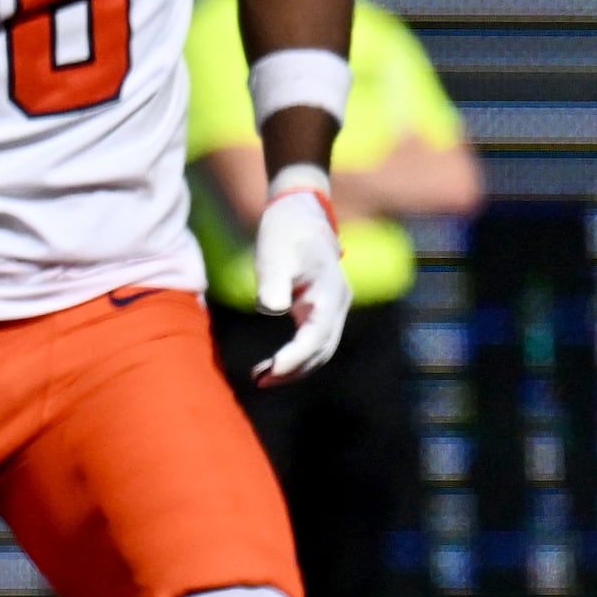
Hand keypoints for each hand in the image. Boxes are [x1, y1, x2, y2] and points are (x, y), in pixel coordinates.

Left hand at [250, 170, 347, 385]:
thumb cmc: (286, 232)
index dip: (295, 357)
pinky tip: (269, 365)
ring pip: (320, 349)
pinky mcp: (321, 309)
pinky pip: (313, 340)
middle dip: (293, 370)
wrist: (300, 215)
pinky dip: (294, 356)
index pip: (316, 336)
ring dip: (294, 368)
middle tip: (259, 381)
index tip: (272, 371)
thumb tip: (272, 308)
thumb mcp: (275, 252)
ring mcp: (332, 308)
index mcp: (329, 293)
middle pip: (322, 350)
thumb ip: (273, 281)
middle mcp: (337, 304)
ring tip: (259, 377)